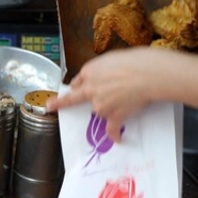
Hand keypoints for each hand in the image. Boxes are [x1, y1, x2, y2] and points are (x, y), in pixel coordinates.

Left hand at [46, 48, 161, 141]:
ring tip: (128, 97)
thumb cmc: (133, 61)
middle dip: (62, 102)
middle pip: (79, 97)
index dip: (79, 84)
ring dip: (109, 107)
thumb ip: (97, 69)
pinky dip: (114, 134)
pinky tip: (117, 140)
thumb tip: (90, 77)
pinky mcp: (114, 116)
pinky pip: (111, 128)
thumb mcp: (109, 57)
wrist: (147, 75)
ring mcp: (101, 105)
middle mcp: (90, 90)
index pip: (78, 81)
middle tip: (50, 106)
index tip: (70, 89)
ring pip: (100, 109)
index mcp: (89, 73)